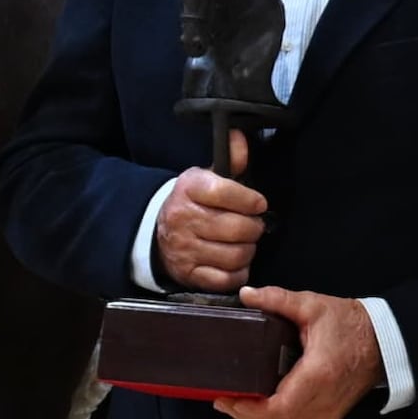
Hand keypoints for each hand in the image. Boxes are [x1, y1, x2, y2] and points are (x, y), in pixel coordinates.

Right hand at [151, 167, 268, 293]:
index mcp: (189, 188)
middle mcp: (183, 218)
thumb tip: (240, 139)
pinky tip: (235, 261)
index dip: (249, 200)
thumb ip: (230, 160)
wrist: (159, 232)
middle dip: (253, 227)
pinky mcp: (188, 273)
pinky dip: (238, 272)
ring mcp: (184, 248)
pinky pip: (226, 279)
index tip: (258, 203)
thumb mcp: (208, 177)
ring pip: (235, 255)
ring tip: (244, 242)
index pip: (225, 192)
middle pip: (236, 228)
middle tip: (253, 225)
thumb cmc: (194, 203)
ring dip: (248, 250)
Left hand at [217, 286, 377, 418]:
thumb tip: (247, 295)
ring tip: (237, 404)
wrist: (383, 342)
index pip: (275, 408)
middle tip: (223, 401)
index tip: (226, 398)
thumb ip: (277, 299)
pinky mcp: (330, 416)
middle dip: (245, 416)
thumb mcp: (312, 306)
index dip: (247, 410)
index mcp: (317, 376)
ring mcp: (328, 414)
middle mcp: (323, 402)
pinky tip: (262, 408)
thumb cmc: (351, 324)